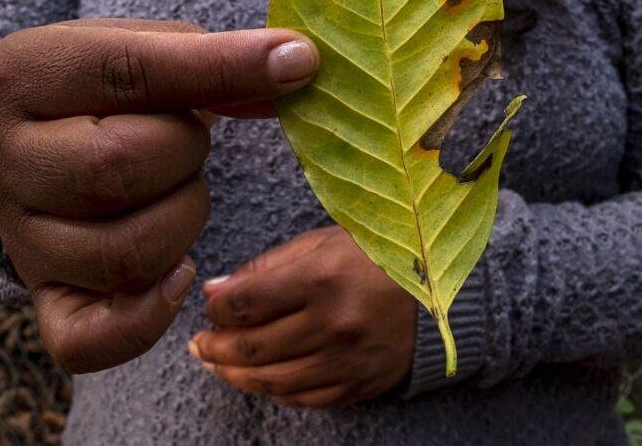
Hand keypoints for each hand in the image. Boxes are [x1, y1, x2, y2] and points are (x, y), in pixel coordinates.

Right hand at [0, 18, 318, 372]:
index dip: (223, 68)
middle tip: (184, 142)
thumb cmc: (108, 90)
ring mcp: (18, 236)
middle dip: (185, 154)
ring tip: (175, 190)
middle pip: (119, 169)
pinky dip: (150, 316)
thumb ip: (215, 59)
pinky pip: (90, 341)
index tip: (296, 64)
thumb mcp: (149, 49)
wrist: (37, 144)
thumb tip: (294, 68)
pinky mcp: (40, 297)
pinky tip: (177, 272)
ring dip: (183, 221)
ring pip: (125, 254)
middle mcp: (1, 158)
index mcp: (21, 74)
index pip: (130, 71)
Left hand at [189, 226, 416, 406]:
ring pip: (271, 381)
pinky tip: (259, 379)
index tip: (211, 304)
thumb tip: (217, 291)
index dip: (216, 307)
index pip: (244, 303)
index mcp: (320, 278)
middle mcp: (332, 323)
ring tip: (218, 364)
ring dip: (234, 375)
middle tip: (200, 343)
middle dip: (214, 346)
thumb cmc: (377, 257)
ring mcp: (346, 359)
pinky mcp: (358, 384)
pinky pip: (302, 398)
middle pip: (251, 347)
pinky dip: (272, 391)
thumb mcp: (323, 242)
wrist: (442, 291)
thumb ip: (267, 266)